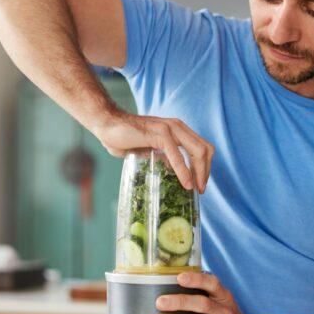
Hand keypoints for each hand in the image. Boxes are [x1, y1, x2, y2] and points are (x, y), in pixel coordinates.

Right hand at [91, 109, 213, 192]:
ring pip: (197, 151)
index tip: (200, 183)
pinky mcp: (159, 134)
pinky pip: (176, 155)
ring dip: (199, 173)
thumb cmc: (124, 137)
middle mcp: (177, 127)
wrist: (107, 124)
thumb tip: (171, 170)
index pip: (202, 147)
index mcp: (177, 129)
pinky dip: (184, 170)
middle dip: (206, 171)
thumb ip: (162, 157)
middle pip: (205, 149)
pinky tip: (185, 183)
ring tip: (196, 189)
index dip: (205, 166)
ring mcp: (170, 129)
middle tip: (201, 189)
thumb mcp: (149, 150)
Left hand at [155, 271, 267, 313]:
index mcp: (224, 298)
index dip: (196, 279)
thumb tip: (172, 284)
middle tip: (160, 302)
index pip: (212, 284)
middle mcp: (225, 313)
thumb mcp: (223, 305)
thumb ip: (205, 295)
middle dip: (180, 301)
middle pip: (202, 303)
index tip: (179, 277)